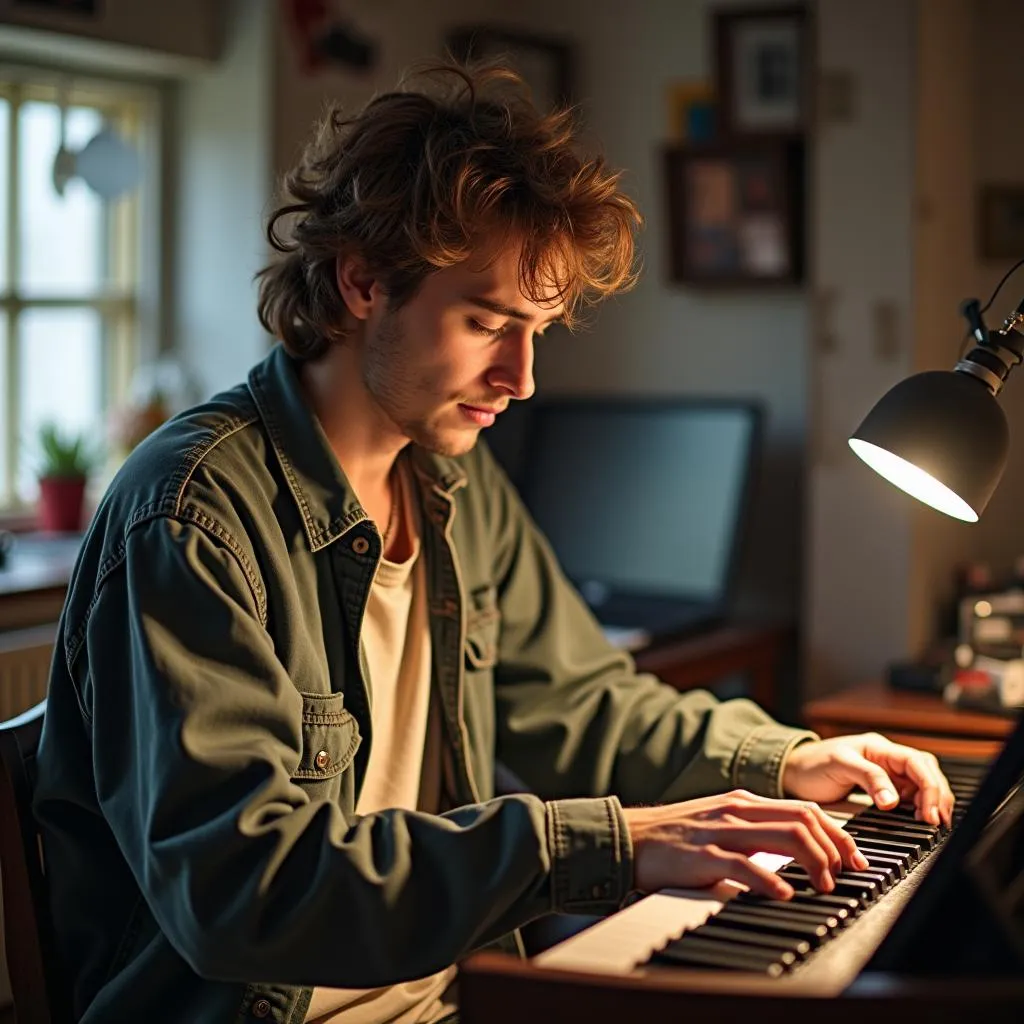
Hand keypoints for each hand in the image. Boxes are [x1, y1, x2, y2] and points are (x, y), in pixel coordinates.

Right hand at [623, 789, 869, 898]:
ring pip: (785, 836)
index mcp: (742, 801)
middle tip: (846, 875)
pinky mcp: (704, 856)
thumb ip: (753, 830)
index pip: (805, 809)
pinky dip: (772, 881)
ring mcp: (721, 831)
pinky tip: (785, 894)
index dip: (838, 834)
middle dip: (835, 848)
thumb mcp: (719, 822)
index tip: (853, 860)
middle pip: (804, 819)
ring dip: (815, 863)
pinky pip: (746, 866)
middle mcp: (736, 810)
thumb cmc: (674, 836)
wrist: (628, 837)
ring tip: (823, 886)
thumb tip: (795, 848)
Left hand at [781, 733, 954, 826]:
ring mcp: (888, 774)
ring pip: (923, 785)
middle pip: (927, 773)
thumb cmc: (812, 763)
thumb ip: (868, 778)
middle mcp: (888, 759)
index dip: (929, 788)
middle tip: (936, 822)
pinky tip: (919, 820)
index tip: (929, 814)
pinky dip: (920, 807)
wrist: (792, 772)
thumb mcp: (839, 765)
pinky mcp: (884, 790)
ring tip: (932, 823)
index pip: (917, 763)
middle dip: (937, 796)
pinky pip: (911, 797)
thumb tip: (893, 801)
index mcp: (880, 748)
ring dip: (932, 802)